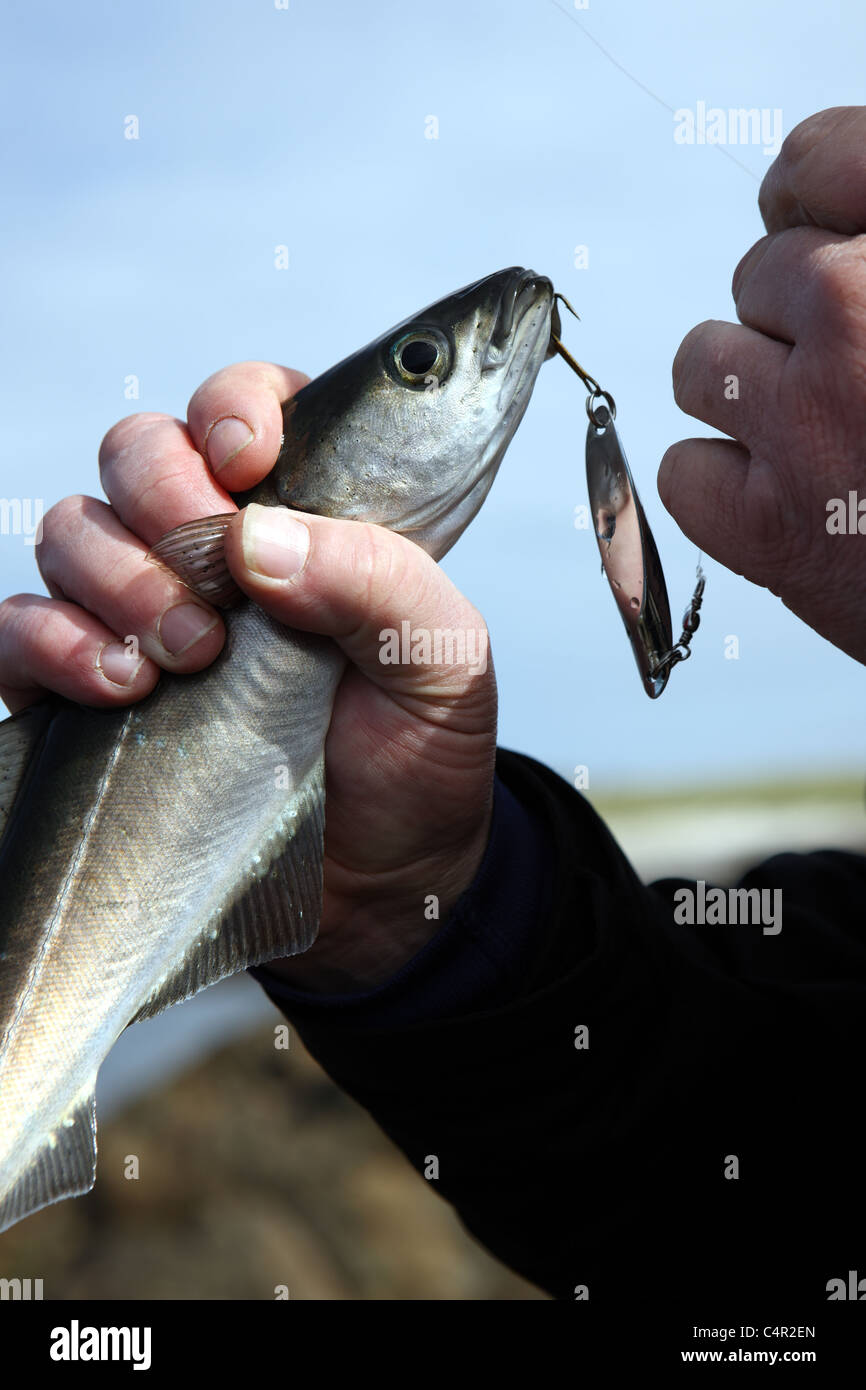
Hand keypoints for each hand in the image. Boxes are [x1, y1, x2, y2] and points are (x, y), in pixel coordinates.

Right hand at [0, 364, 497, 989]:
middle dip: (163, 497)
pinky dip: (52, 643)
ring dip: (116, 576)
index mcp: (305, 514)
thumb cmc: (416, 760)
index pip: (244, 408)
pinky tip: (120, 687)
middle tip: (218, 589)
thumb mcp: (442, 661)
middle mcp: (212, 550)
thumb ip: (379, 578)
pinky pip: (17, 629)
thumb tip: (255, 539)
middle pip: (135, 451)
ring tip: (184, 658)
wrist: (378, 889)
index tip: (251, 464)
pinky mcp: (81, 691)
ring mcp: (139, 615)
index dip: (234, 411)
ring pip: (70, 530)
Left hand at [659, 106, 865, 665]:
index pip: (815, 159)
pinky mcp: (768, 524)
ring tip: (822, 439)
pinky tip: (792, 503)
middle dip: (797, 322)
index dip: (807, 200)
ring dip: (752, 397)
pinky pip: (686, 471)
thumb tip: (840, 243)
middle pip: (760, 274)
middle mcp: (855, 304)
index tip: (817, 231)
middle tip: (861, 377)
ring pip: (704, 364)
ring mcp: (808, 415)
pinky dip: (727, 490)